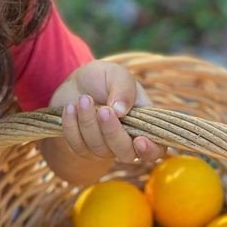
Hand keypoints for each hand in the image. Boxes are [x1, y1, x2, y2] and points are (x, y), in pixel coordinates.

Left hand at [50, 60, 165, 163]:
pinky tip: (69, 108)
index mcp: (144, 123)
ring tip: (83, 99)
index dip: (150, 151)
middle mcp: (126, 140)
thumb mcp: (116, 74)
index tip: (139, 140)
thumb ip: (124, 88)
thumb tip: (121, 111)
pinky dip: (71, 126)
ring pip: (99, 149)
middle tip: (103, 109)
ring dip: (89, 123)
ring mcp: (103, 148)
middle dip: (112, 132)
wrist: (74, 83)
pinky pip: (77, 146)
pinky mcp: (82, 148)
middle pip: (125, 153)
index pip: (156, 149)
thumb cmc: (101, 79)